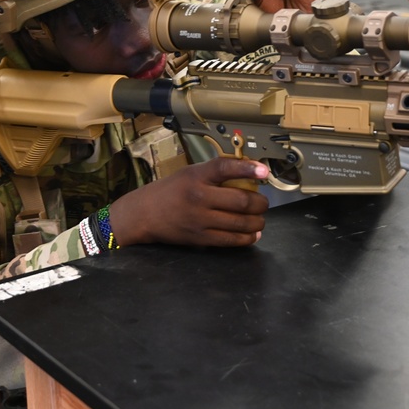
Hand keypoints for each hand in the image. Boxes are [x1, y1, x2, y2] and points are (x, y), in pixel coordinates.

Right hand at [108, 157, 269, 247]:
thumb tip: (249, 175)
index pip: (225, 168)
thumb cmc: (169, 191)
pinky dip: (247, 238)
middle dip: (260, 203)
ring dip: (257, 221)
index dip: (247, 169)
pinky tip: (252, 233)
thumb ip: (215, 174)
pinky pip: (231, 240)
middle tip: (263, 202)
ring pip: (240, 223)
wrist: (144, 214)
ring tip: (259, 218)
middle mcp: (198, 197)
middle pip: (241, 200)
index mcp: (196, 176)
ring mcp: (200, 220)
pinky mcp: (200, 238)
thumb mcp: (189, 173)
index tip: (264, 172)